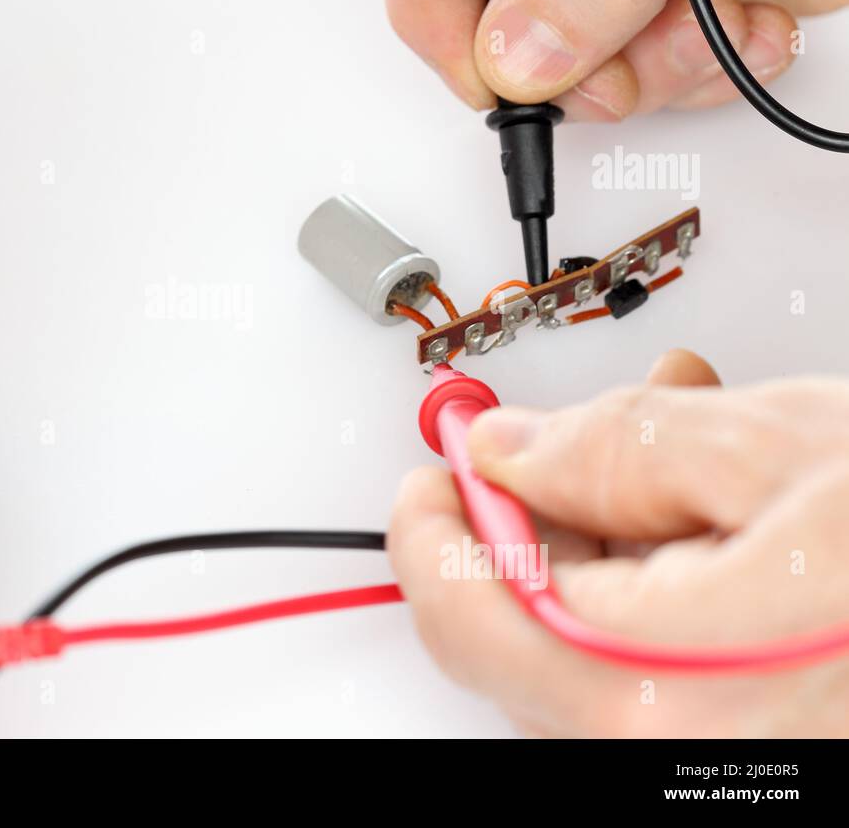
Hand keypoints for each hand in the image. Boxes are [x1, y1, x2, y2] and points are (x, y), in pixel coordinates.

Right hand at [365, 0, 848, 119]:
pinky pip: (633, 72)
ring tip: (709, 30)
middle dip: (557, 60)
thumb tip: (516, 49)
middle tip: (608, 73)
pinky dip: (691, 75)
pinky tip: (745, 26)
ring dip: (640, 75)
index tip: (487, 72)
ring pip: (560, 56)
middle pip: (484, 0)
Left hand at [388, 349, 848, 736]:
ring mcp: (707, 757)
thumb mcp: (770, 455)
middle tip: (549, 449)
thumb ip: (611, 446)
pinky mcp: (741, 745)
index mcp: (653, 689)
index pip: (465, 614)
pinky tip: (702, 520)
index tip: (437, 477)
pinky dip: (655, 587)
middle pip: (520, 636)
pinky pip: (651, 672)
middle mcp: (674, 749)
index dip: (433, 527)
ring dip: (602, 544)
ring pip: (587, 649)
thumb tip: (510, 451)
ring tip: (667, 459)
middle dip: (530, 521)